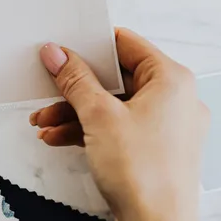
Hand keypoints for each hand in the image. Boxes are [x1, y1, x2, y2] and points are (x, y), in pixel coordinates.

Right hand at [29, 28, 208, 220]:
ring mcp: (167, 126)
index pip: (127, 44)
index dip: (91, 46)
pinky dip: (89, 130)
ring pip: (113, 105)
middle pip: (116, 78)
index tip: (64, 50)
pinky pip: (118, 127)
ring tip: (45, 122)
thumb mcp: (98, 116)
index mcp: (172, 80)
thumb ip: (75, 80)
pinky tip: (59, 138)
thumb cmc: (146, 176)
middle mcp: (175, 100)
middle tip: (49, 87)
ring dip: (75, 112)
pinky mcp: (155, 149)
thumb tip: (58, 54)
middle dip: (75, 88)